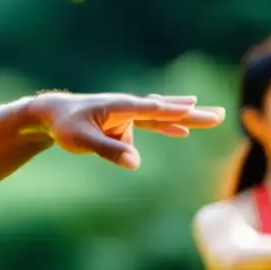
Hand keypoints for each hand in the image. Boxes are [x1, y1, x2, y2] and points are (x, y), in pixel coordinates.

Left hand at [31, 92, 224, 169]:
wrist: (51, 114)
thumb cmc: (64, 125)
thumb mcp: (82, 141)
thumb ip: (108, 150)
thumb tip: (135, 163)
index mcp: (119, 107)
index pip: (152, 110)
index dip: (174, 112)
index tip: (196, 110)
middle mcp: (127, 107)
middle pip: (165, 110)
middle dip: (191, 113)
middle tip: (219, 115)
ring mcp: (126, 114)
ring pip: (161, 116)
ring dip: (185, 117)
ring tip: (213, 117)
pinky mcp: (122, 122)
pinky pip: (149, 123)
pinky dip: (165, 125)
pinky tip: (180, 132)